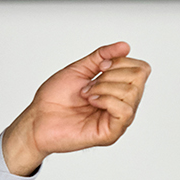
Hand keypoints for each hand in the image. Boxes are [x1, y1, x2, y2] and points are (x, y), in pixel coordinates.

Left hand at [2, 43, 149, 174]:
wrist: (37, 119)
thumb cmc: (54, 99)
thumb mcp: (80, 69)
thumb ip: (103, 56)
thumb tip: (124, 46)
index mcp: (117, 89)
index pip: (141, 69)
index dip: (121, 62)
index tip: (100, 67)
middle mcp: (121, 104)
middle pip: (139, 78)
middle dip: (111, 74)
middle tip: (91, 84)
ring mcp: (118, 119)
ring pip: (132, 92)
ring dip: (104, 87)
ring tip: (87, 94)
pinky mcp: (112, 133)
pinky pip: (124, 111)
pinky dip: (107, 100)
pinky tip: (92, 102)